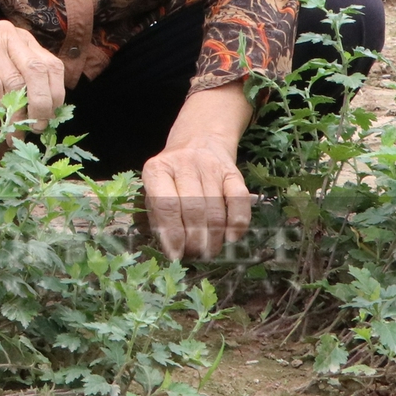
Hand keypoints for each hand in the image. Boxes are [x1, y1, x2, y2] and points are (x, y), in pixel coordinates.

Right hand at [0, 20, 66, 126]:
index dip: (55, 93)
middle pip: (37, 72)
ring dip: (16, 114)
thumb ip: (20, 87)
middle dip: (41, 105)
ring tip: (14, 133)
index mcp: (18, 38)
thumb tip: (43, 116)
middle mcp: (6, 34)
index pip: (50, 65)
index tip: (51, 117)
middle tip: (36, 128)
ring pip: (15, 83)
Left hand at [141, 137, 250, 259]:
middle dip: (194, 241)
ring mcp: (210, 166)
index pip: (166, 205)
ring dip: (213, 238)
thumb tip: (172, 249)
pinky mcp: (233, 171)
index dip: (172, 235)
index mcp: (157, 169)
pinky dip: (237, 223)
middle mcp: (183, 164)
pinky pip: (238, 200)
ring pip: (214, 210)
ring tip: (209, 252)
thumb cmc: (173, 174)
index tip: (176, 255)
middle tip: (195, 256)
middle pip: (192, 210)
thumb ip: (160, 215)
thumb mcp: (157, 188)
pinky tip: (231, 238)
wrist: (199, 139)